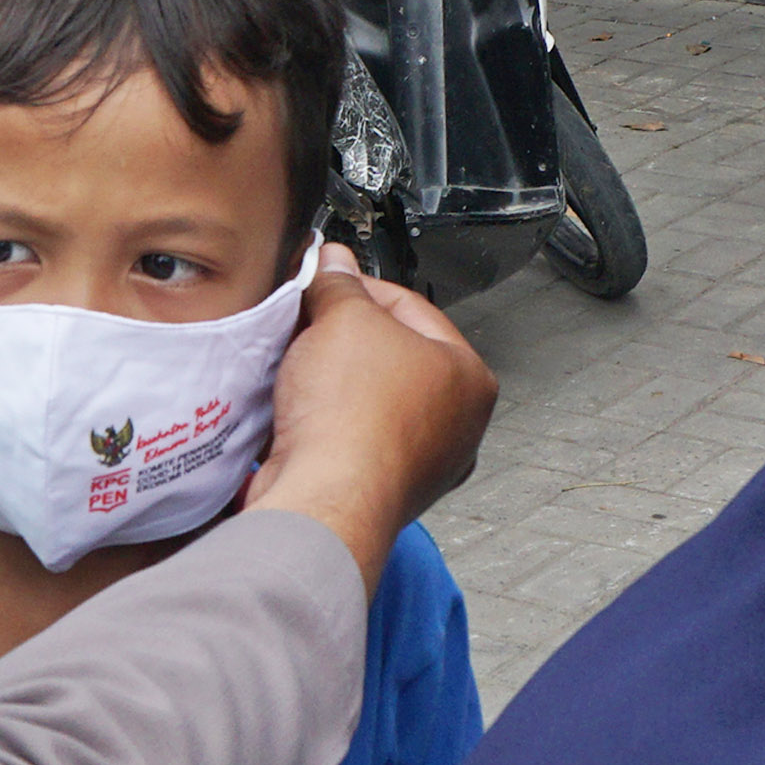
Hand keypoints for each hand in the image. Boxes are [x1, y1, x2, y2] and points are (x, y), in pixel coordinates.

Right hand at [244, 246, 495, 585]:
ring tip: (296, 370)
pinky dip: (319, 423)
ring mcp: (420, 464)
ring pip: (363, 399)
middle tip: (305, 326)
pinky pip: (344, 439)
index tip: (322, 282)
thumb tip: (332, 264)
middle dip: (340, 337)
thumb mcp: (342, 318)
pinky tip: (294, 414)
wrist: (323, 500)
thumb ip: (338, 283)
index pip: (409, 306)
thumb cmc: (354, 419)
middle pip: (387, 355)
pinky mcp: (377, 491)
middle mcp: (456, 427)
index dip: (356, 287)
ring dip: (326, 382)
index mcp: (470, 378)